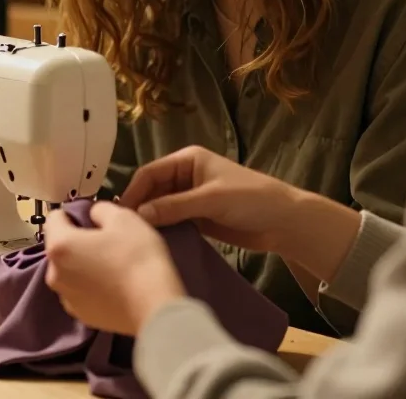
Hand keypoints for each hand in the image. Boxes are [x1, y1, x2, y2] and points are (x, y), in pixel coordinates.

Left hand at [44, 201, 185, 335]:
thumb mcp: (123, 217)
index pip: (55, 218)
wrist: (154, 307)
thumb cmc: (136, 256)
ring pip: (69, 271)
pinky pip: (80, 292)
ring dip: (83, 265)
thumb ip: (100, 210)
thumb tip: (92, 215)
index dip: (75, 213)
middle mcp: (54, 274)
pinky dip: (91, 287)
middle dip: (78, 241)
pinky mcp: (81, 317)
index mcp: (59, 246)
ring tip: (112, 266)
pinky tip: (114, 286)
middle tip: (107, 242)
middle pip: (61, 247)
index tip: (95, 219)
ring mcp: (66, 299)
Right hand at [122, 146, 362, 281]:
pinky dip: (163, 231)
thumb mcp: (211, 199)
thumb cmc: (251, 199)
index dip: (134, 191)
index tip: (120, 214)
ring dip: (150, 222)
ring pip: (160, 208)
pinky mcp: (197, 218)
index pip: (150, 173)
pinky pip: (172, 222)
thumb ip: (175, 206)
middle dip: (139, 208)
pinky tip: (153, 245)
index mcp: (187, 160)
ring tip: (133, 240)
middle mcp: (185, 177)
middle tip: (123, 231)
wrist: (284, 222)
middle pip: (152, 191)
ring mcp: (190, 198)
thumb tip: (140, 215)